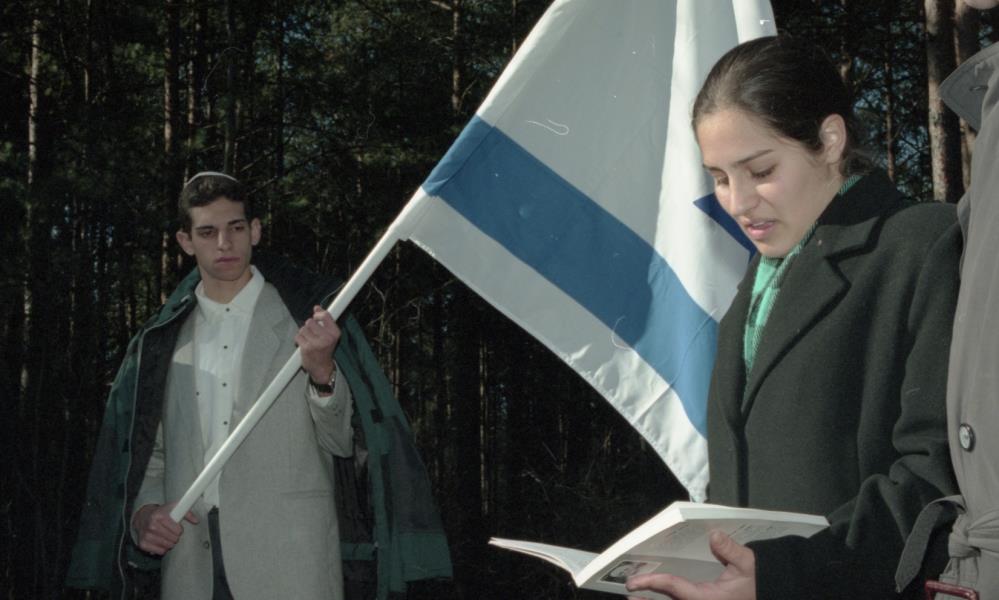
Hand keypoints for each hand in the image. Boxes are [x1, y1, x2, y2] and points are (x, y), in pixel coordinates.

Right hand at [132, 502, 198, 554]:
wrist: (144, 516)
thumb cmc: (161, 513)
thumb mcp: (174, 508)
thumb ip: (187, 513)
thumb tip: (196, 521)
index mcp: (159, 515)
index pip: (178, 531)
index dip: (179, 530)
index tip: (177, 528)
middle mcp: (151, 526)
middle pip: (173, 539)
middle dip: (175, 537)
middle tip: (171, 532)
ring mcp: (146, 535)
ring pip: (167, 546)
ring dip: (170, 543)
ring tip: (166, 536)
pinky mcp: (143, 544)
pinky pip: (160, 551)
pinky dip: (162, 548)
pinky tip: (160, 541)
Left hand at [297, 305, 340, 387]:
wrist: (322, 368)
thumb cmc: (325, 350)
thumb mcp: (329, 334)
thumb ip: (324, 320)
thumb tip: (317, 307)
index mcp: (335, 333)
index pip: (325, 316)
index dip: (318, 314)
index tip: (316, 317)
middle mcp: (327, 338)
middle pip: (310, 321)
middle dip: (309, 326)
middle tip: (313, 334)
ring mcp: (316, 343)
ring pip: (303, 328)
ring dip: (304, 333)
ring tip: (309, 340)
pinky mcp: (307, 348)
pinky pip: (298, 336)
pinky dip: (299, 339)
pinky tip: (305, 344)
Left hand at [626, 530, 755, 599]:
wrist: (767, 596)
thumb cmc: (757, 583)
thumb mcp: (747, 565)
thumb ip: (731, 551)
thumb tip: (714, 534)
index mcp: (706, 598)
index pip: (674, 588)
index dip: (654, 582)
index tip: (635, 582)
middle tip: (629, 593)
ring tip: (635, 598)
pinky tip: (654, 598)